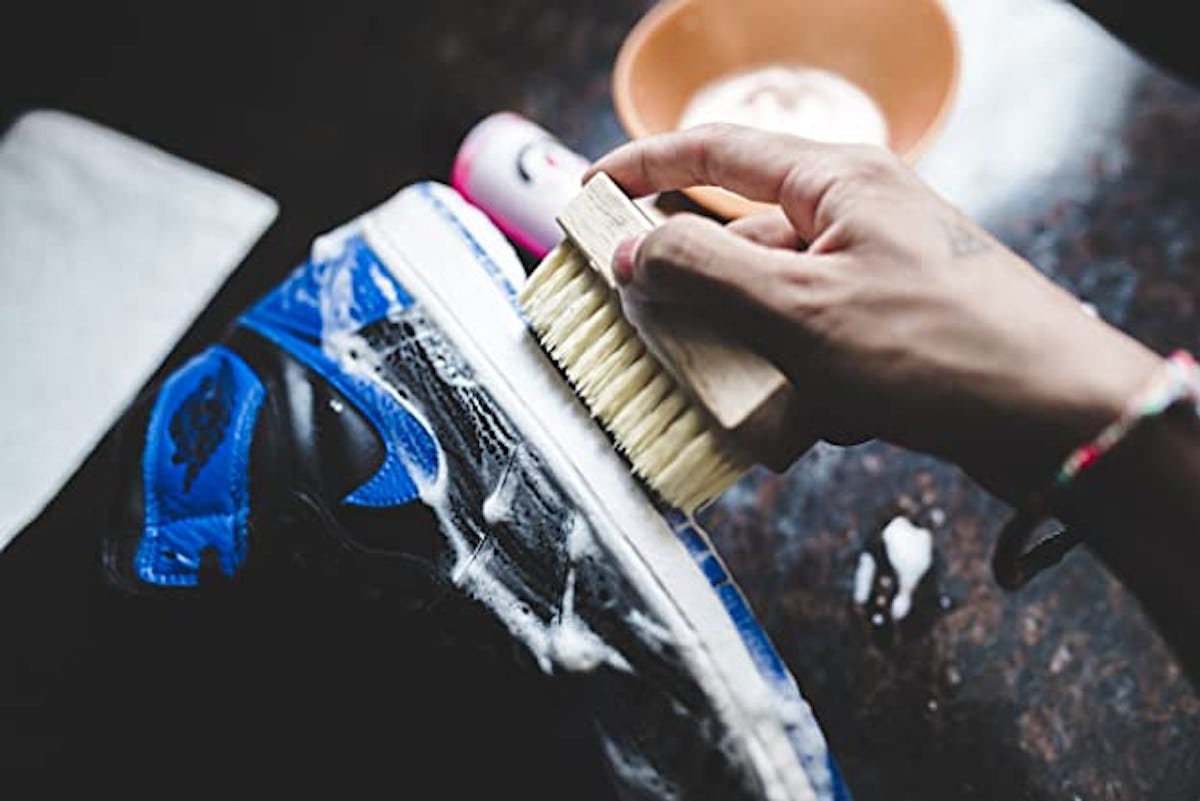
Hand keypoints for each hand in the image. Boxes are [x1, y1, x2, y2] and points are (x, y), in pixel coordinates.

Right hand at [586, 124, 1159, 498]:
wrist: (1057, 416)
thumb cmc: (936, 347)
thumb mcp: (799, 309)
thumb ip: (702, 273)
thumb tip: (631, 254)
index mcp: (834, 182)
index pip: (714, 152)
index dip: (641, 167)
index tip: (586, 194)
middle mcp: (856, 216)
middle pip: (740, 241)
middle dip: (697, 297)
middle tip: (649, 335)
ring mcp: (878, 272)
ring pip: (776, 307)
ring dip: (754, 358)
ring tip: (754, 406)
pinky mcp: (894, 327)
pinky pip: (818, 347)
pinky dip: (804, 385)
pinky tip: (822, 424)